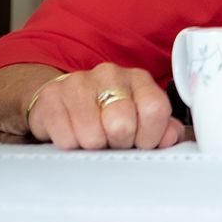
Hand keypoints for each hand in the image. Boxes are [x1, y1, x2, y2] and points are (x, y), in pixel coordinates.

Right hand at [27, 62, 183, 150]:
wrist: (60, 102)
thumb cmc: (105, 114)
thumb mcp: (138, 119)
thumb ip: (162, 128)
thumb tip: (170, 137)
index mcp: (139, 79)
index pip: (155, 108)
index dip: (150, 136)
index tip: (141, 143)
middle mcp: (111, 74)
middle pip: (122, 123)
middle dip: (120, 143)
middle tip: (114, 142)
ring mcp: (79, 82)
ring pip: (93, 135)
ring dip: (94, 146)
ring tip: (94, 138)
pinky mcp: (51, 97)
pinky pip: (66, 139)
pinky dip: (72, 146)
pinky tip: (73, 135)